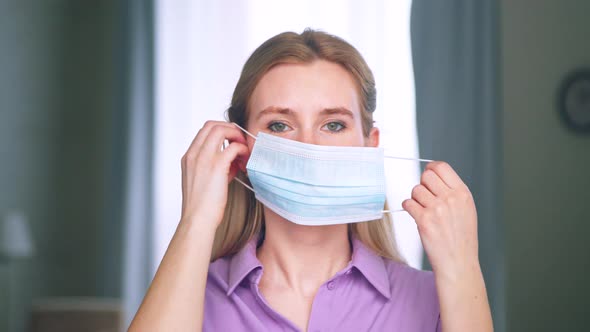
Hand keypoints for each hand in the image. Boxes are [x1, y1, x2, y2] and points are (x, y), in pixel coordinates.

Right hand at [180, 121, 248, 226]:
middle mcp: (194, 154)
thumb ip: (214, 167)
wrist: (197, 221)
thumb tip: (231, 161)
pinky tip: (244, 161)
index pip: (204, 130)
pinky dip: (242, 150)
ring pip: (221, 130)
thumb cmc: (202, 207)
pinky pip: (233, 147)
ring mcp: (204, 158)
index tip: (231, 141)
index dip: (221, 131)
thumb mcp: (203, 181)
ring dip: (236, 136)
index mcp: (189, 157)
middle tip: (240, 142)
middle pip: (212, 125)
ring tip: (243, 151)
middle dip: (230, 129)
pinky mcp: (217, 166)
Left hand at [402, 161, 479, 280]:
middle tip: (425, 198)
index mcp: (463, 193)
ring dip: (415, 198)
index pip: (442, 167)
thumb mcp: (466, 209)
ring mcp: (437, 209)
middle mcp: (451, 198)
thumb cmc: (461, 237)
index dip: (431, 168)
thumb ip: (452, 191)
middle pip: (426, 176)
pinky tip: (416, 216)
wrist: (458, 262)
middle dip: (422, 185)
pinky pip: (408, 203)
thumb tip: (432, 174)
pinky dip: (409, 208)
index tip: (427, 174)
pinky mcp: (424, 220)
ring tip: (423, 210)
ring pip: (415, 189)